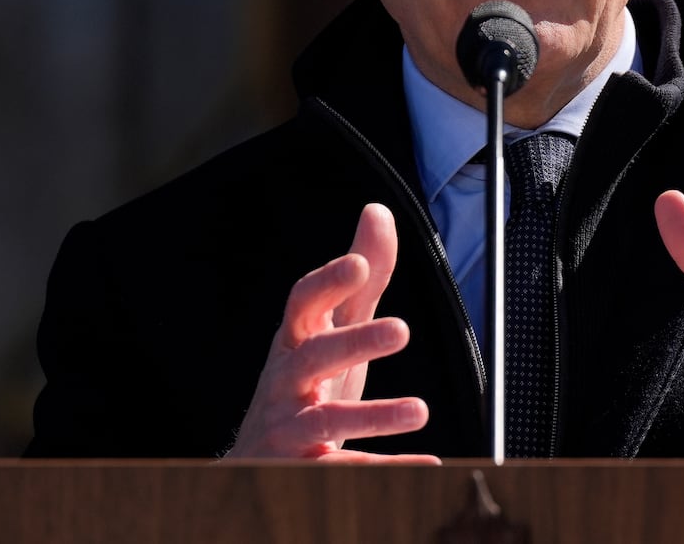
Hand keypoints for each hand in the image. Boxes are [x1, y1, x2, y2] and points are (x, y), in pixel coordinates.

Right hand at [226, 203, 438, 461]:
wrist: (256, 463)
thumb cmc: (303, 385)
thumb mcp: (330, 330)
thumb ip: (359, 280)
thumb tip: (376, 213)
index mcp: (295, 341)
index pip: (303, 303)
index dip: (327, 282)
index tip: (358, 265)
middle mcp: (287, 381)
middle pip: (314, 357)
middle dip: (354, 342)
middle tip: (400, 329)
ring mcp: (290, 428)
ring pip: (326, 421)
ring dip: (374, 415)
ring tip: (419, 410)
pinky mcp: (304, 469)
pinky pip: (345, 470)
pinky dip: (386, 468)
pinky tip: (427, 464)